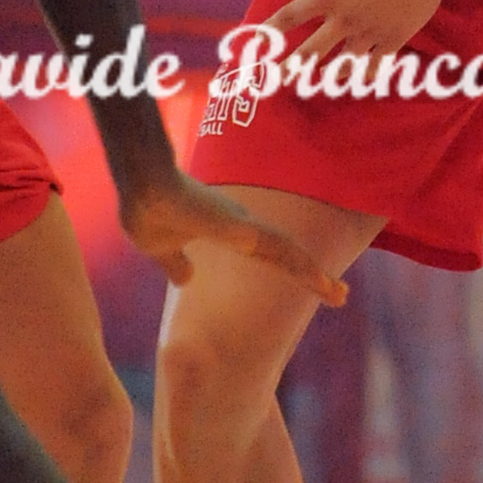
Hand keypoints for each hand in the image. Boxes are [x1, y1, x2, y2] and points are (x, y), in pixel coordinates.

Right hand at [117, 164, 346, 304]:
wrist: (140, 186)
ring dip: (314, 276)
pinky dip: (300, 266)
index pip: (270, 258)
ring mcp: (245, 227)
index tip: (316, 286)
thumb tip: (186, 280)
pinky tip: (317, 279)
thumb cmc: (148, 211)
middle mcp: (244, 228)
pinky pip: (278, 249)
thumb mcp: (161, 249)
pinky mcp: (241, 228)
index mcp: (231, 235)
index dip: (292, 272)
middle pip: (287, 256)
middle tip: (341, 296)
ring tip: (339, 295)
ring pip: (289, 253)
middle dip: (314, 277)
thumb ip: (175, 263)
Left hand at [267, 0, 455, 66]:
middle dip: (293, 67)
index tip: (258, 41)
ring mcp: (368, 33)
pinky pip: (375, 65)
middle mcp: (343, 19)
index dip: (271, 30)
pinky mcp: (392, 40)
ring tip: (323, 83)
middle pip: (310, 51)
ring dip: (331, 74)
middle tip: (281, 78)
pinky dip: (366, 73)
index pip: (290, 16)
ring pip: (343, 64)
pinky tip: (361, 80)